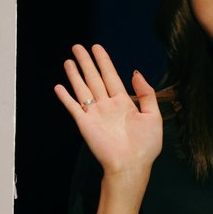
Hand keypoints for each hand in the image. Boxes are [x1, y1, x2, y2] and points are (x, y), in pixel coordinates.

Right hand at [55, 45, 162, 177]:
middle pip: (94, 78)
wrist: (131, 166)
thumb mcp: (153, 116)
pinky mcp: (85, 124)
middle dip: (86, 62)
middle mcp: (107, 106)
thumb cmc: (145, 146)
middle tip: (78, 47)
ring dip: (75, 75)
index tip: (97, 48)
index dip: (104, 61)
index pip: (111, 76)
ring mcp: (95, 114)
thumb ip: (146, 93)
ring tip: (69, 60)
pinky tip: (59, 87)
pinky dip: (66, 97)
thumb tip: (135, 73)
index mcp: (124, 103)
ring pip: (83, 89)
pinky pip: (73, 107)